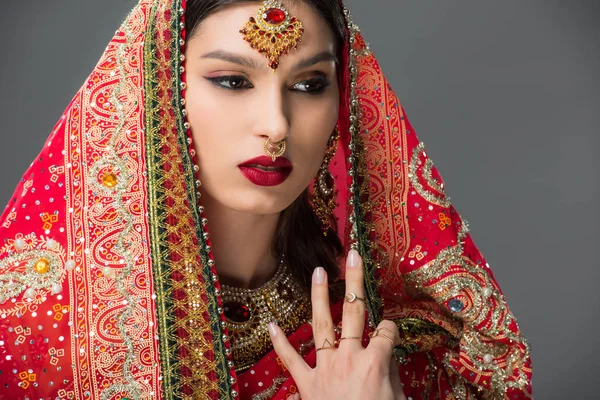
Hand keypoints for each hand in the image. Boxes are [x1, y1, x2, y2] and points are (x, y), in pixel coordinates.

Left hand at [268, 249, 406, 399]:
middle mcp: (350, 358)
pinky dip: (280, 342)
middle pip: (356, 311)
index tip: (389, 333)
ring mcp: (326, 368)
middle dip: (356, 280)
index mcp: (377, 362)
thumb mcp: (397, 399)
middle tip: (353, 254)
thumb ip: (390, 373)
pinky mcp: (307, 385)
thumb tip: (386, 356)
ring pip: (323, 325)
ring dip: (321, 296)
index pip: (387, 330)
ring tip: (318, 271)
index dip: (390, 328)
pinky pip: (291, 360)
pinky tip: (272, 324)